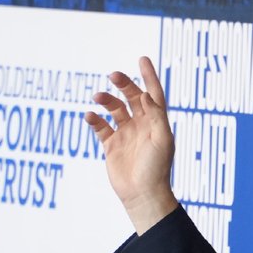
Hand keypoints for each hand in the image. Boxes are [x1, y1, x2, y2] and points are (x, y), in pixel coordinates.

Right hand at [85, 56, 177, 234]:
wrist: (143, 194)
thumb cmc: (157, 168)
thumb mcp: (162, 140)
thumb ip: (156, 116)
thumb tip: (145, 94)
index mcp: (157, 123)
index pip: (153, 94)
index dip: (149, 76)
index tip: (142, 58)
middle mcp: (142, 126)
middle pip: (132, 97)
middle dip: (124, 84)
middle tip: (114, 75)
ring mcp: (126, 135)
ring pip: (114, 109)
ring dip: (106, 100)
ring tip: (98, 96)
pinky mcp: (112, 146)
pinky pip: (101, 127)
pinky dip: (94, 119)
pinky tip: (89, 115)